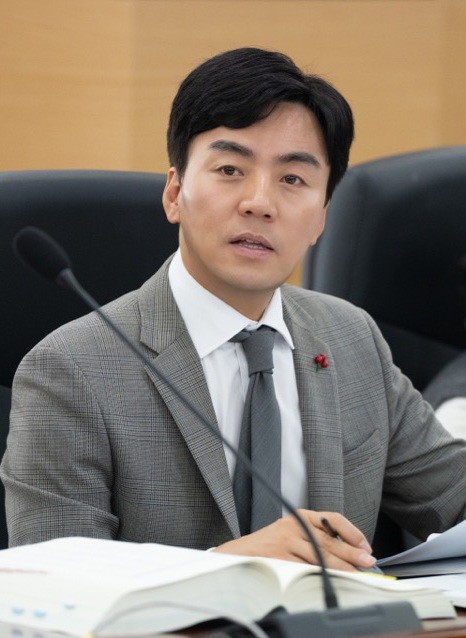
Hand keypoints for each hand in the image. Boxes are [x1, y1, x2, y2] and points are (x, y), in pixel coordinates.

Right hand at [213, 509, 375, 571]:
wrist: (239, 554)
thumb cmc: (269, 546)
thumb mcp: (293, 533)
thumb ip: (316, 537)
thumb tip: (348, 552)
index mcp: (301, 515)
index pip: (332, 518)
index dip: (352, 532)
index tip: (365, 545)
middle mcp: (294, 525)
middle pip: (330, 539)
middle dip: (352, 552)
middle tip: (367, 561)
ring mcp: (286, 541)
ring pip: (321, 555)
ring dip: (341, 567)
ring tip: (356, 573)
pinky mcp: (280, 557)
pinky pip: (306, 568)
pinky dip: (322, 575)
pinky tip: (332, 579)